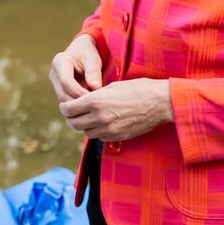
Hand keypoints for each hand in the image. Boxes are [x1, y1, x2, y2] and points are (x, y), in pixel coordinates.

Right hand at [48, 33, 104, 103]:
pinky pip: (66, 101)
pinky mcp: (59, 90)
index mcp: (60, 62)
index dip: (79, 92)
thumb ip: (93, 73)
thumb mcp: (92, 60)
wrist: (82, 52)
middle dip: (78, 101)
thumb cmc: (88, 54)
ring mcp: (55, 83)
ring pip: (63, 100)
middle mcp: (53, 74)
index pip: (66, 82)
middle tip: (93, 106)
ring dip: (77, 106)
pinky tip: (88, 107)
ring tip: (92, 107)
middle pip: (62, 93)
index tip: (93, 98)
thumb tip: (94, 88)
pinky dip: (77, 106)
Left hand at [59, 79, 173, 142]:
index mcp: (95, 101)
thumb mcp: (111, 87)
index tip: (66, 106)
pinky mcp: (117, 137)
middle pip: (74, 124)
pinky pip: (99, 137)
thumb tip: (82, 101)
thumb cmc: (137, 89)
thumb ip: (94, 96)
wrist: (159, 102)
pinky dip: (97, 131)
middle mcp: (99, 117)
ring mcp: (108, 129)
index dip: (65, 108)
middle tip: (74, 113)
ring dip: (85, 125)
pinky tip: (103, 123)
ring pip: (85, 132)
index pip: (68, 109)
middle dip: (72, 118)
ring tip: (90, 117)